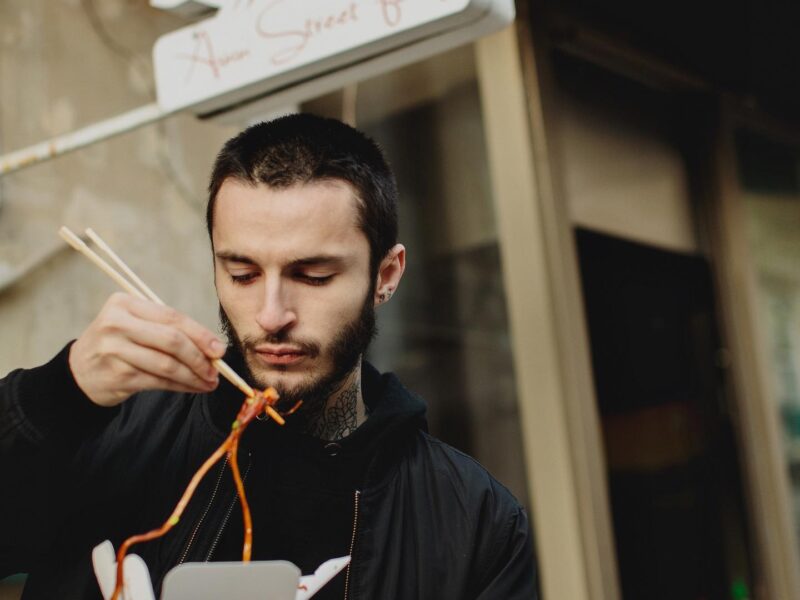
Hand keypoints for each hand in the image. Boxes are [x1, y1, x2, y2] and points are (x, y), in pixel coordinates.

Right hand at [69, 293, 226, 406]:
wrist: (79, 372)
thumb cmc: (119, 344)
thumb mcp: (137, 325)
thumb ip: (170, 330)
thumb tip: (213, 348)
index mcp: (125, 304)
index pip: (172, 317)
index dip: (201, 334)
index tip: (219, 349)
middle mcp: (117, 324)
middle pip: (171, 340)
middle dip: (200, 357)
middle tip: (216, 371)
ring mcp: (114, 350)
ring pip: (167, 364)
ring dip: (193, 376)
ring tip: (208, 383)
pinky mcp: (116, 375)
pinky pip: (158, 381)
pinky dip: (180, 386)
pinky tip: (192, 388)